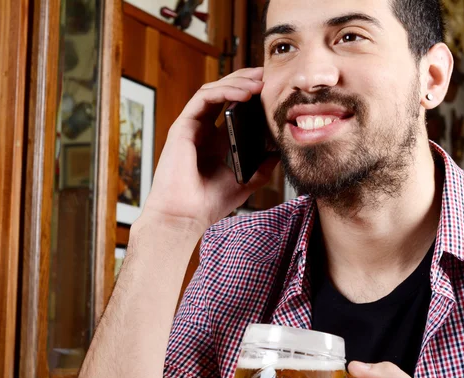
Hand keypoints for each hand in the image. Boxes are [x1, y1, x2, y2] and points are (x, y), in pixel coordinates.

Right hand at [139, 67, 278, 233]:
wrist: (186, 216)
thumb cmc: (210, 203)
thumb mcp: (246, 180)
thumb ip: (262, 166)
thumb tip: (281, 151)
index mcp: (215, 140)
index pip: (233, 108)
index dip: (251, 94)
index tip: (273, 89)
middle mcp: (202, 129)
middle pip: (224, 93)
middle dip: (246, 80)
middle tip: (268, 75)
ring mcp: (192, 126)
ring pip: (214, 90)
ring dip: (238, 82)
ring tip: (259, 81)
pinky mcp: (183, 126)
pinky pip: (203, 98)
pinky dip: (224, 91)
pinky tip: (244, 93)